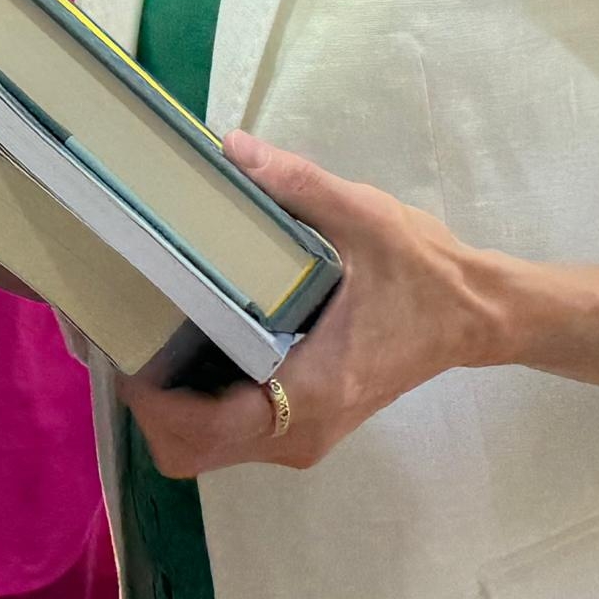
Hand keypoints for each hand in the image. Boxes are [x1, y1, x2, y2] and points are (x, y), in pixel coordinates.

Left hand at [120, 133, 510, 477]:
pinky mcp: (302, 427)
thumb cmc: (423, 272)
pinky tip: (191, 343)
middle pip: (192, 452)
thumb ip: (296, 183)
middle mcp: (299, 432)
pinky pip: (231, 434)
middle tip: (127, 334)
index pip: (205, 430)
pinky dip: (198, 405)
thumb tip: (229, 146)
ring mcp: (301, 437)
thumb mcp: (363, 216)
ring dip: (169, 407)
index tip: (122, 346)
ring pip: (207, 449)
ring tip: (148, 334)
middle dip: (147, 406)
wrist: (476, 314)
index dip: (151, 402)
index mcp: (310, 390)